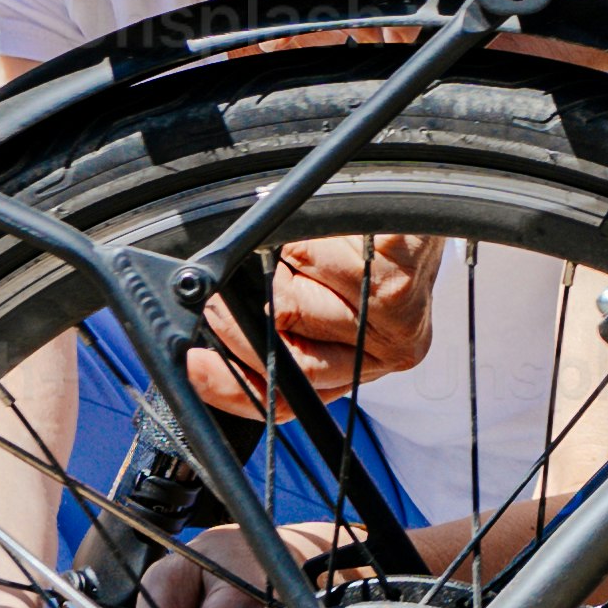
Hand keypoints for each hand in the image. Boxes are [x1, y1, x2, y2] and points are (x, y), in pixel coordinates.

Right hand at [185, 231, 441, 413]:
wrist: (415, 207)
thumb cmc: (365, 253)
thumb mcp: (322, 305)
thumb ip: (278, 335)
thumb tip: (206, 340)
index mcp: (360, 368)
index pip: (289, 400)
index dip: (231, 386)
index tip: (192, 363)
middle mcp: (384, 351)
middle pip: (283, 350)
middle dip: (236, 318)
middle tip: (221, 290)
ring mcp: (397, 311)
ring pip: (290, 297)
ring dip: (272, 267)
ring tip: (287, 249)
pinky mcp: (400, 264)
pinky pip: (318, 251)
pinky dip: (302, 236)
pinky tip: (317, 231)